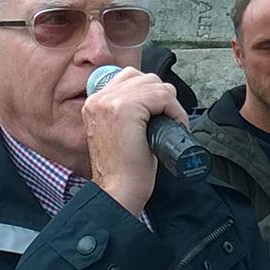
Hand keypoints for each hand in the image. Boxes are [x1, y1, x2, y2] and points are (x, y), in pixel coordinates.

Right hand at [80, 66, 179, 215]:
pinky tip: (174, 126)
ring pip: (155, 85)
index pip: (130, 77)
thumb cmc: (122, 169)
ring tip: (170, 125)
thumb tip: (154, 98)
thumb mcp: (119, 132)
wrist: (117, 192)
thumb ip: (127, 110)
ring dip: (170, 104)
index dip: (150, 94)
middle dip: (162, 98)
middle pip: (145, 78)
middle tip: (168, 121)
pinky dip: (175, 111)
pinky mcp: (125, 108)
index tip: (158, 114)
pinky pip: (162, 96)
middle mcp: (99, 98)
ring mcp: (111, 101)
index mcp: (94, 102)